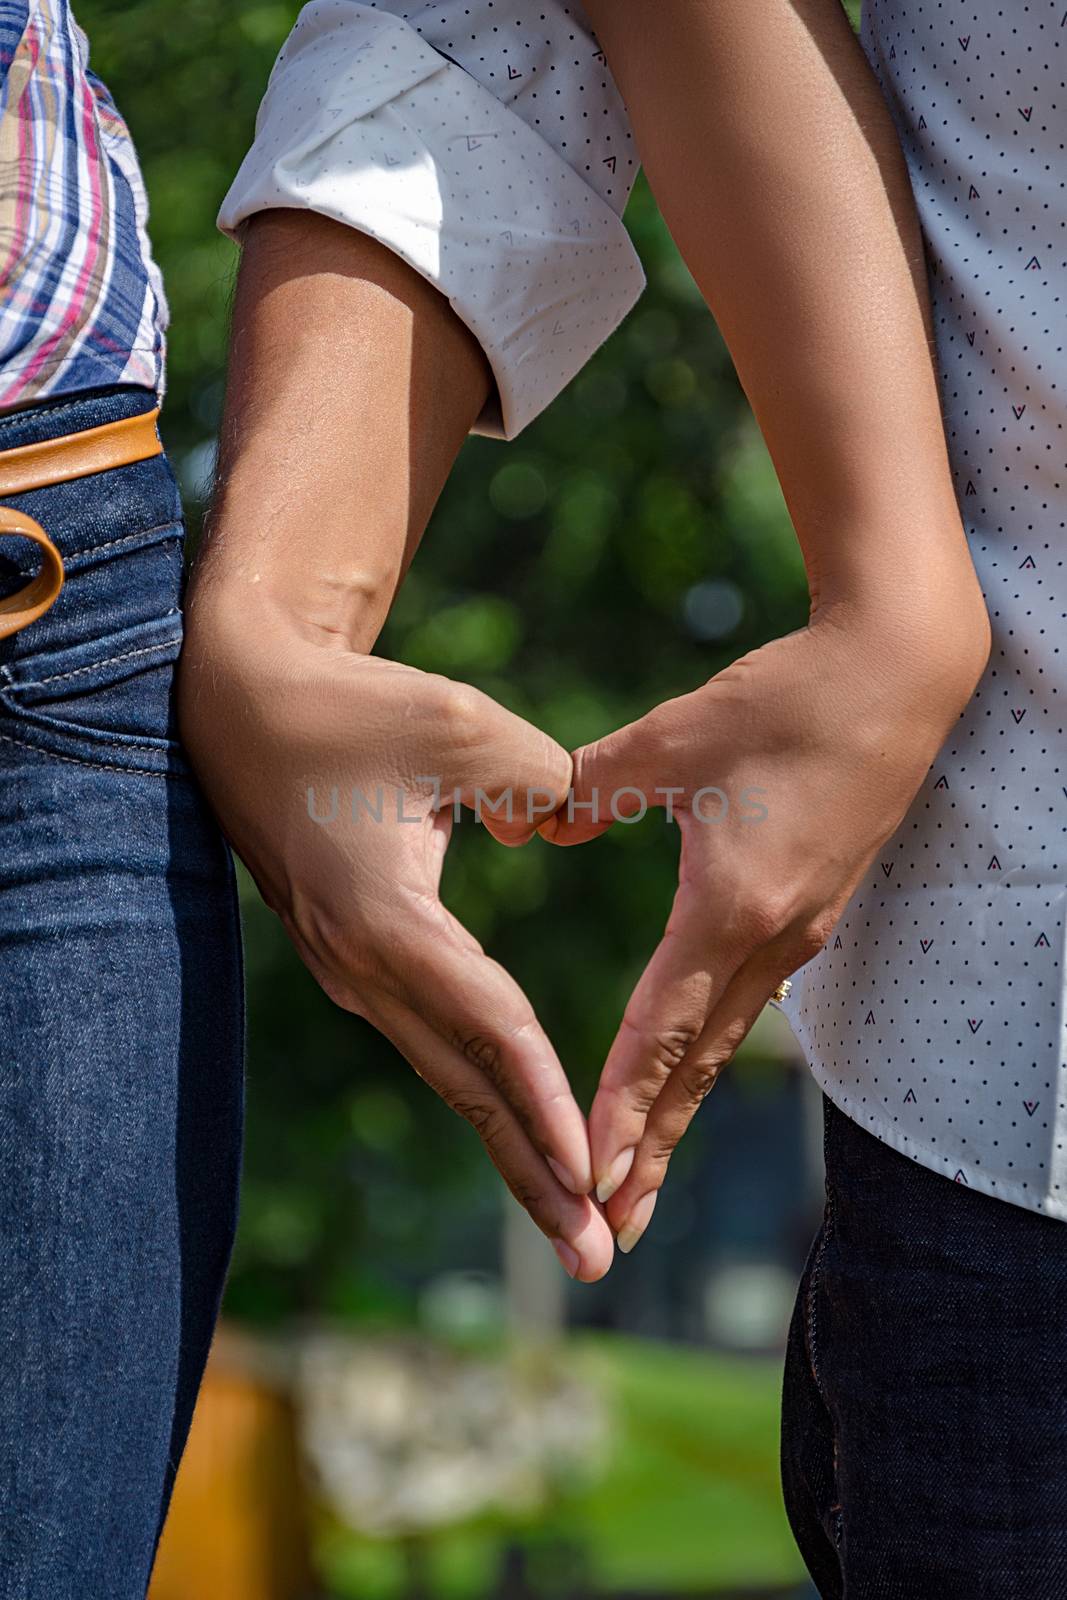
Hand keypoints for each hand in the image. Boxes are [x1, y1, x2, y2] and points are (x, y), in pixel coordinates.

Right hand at [177, 597, 613, 1281]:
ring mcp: (352, 974)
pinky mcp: (356, 963)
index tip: (593, 1171)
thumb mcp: (462, 727)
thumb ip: (544, 784)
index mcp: (387, 921)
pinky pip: (431, 1043)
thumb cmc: (351, 708)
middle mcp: (363, 968)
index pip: (488, 1024)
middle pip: (465, 1086)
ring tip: (572, 1228)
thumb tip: (568, 829)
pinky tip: (520, 1135)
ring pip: (448, 1076)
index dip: (545, 1098)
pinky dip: (485, 1095)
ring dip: (512, 1149)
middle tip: (594, 1261)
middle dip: (532, 1174)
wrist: (241, 708)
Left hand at [540, 604, 989, 1252]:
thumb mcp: (673, 737)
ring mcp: (799, 931)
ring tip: (646, 1169)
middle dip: (654, 1149)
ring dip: (681, 1108)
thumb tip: (530, 823)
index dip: (621, 1108)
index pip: (661, 1031)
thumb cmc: (784, 701)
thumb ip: (589, 784)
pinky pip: (750, 1000)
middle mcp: (771, 939)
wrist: (898, 677)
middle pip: (698, 1066)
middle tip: (614, 1224)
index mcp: (728, 908)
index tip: (588, 1174)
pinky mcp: (814, 910)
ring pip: (726, 1040)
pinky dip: (708, 1049)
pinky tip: (687, 1064)